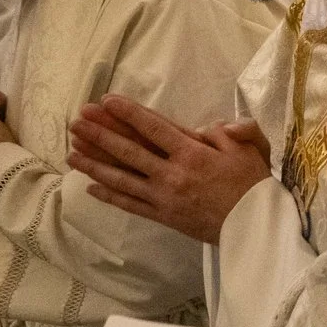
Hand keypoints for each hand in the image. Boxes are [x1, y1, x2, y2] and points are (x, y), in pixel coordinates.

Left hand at [66, 98, 271, 242]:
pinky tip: (90, 187)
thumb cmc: (253, 184)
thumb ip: (235, 130)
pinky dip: (108, 196)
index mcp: (193, 153)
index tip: (107, 101)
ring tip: (72, 152)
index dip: (129, 113)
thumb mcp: (252, 149)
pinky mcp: (161, 215)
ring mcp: (163, 196)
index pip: (154, 128)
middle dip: (101, 134)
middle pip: (129, 151)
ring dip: (94, 164)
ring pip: (121, 178)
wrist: (254, 225)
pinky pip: (129, 204)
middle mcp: (171, 173)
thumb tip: (214, 124)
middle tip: (78, 121)